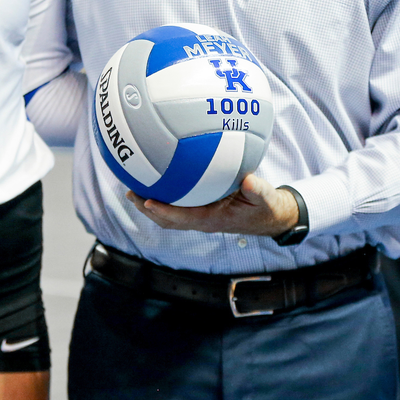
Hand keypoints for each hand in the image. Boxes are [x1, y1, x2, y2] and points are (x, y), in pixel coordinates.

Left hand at [126, 174, 299, 236]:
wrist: (269, 217)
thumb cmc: (266, 206)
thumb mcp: (266, 198)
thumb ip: (257, 189)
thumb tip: (248, 179)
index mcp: (213, 219)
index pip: (183, 217)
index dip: (164, 211)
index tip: (148, 201)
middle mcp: (202, 220)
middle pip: (167, 219)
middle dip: (147, 208)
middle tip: (129, 192)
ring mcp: (200, 217)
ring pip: (168, 216)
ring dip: (150, 205)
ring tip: (132, 190)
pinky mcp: (201, 210)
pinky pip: (176, 207)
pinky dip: (163, 198)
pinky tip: (156, 182)